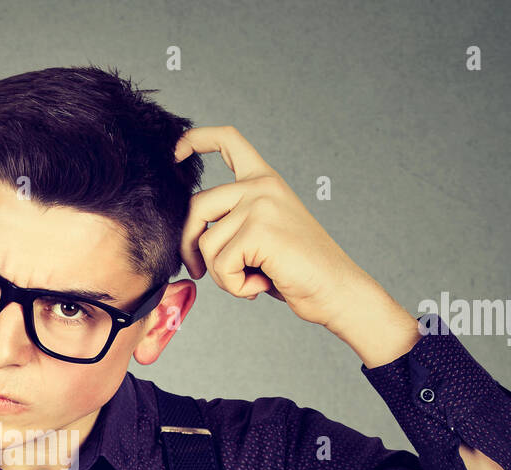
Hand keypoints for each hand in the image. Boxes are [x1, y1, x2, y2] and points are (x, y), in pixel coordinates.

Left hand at [173, 125, 382, 335]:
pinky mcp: (259, 230)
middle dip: (188, 244)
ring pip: (206, 243)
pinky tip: (260, 286)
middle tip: (198, 271)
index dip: (196, 139)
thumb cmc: (296, 269)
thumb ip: (231, 221)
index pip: (228, 141)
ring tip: (252, 281)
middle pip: (197, 206)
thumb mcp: (261, 234)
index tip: (176, 152)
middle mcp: (262, 186)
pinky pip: (221, 265)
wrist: (335, 289)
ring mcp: (261, 204)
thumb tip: (186, 233)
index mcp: (265, 180)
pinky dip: (234, 286)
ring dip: (222, 274)